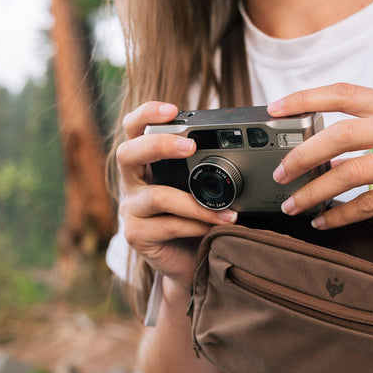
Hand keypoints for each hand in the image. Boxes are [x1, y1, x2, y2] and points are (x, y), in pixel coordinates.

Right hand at [116, 101, 236, 285]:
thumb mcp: (199, 188)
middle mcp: (131, 183)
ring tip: (226, 208)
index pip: (133, 129)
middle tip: (191, 146)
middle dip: (159, 145)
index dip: (146, 114)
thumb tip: (244, 151)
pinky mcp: (136, 235)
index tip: (172, 110)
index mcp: (145, 163)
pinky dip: (197, 224)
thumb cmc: (195, 219)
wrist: (189, 262)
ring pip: (156, 197)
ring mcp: (131, 210)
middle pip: (127, 153)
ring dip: (195, 202)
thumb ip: (206, 169)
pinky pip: (168, 225)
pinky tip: (216, 226)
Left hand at [268, 83, 372, 232]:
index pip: (345, 92)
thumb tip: (325, 149)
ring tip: (294, 204)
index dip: (305, 98)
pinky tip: (325, 222)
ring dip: (314, 192)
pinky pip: (370, 203)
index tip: (275, 110)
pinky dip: (341, 215)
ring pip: (349, 172)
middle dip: (301, 155)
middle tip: (280, 173)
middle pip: (339, 133)